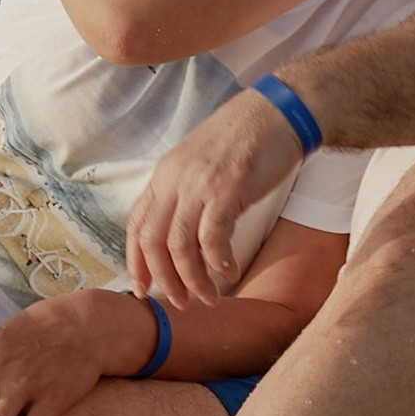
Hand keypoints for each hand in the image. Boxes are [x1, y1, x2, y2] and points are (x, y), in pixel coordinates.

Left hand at [127, 92, 299, 307]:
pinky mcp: (227, 188)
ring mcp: (199, 184)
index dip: (136, 263)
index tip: (144, 289)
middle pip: (153, 242)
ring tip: (210, 297)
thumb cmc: (245, 140)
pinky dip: (219, 263)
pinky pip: (213, 238)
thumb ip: (186, 196)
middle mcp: (174, 179)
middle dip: (164, 280)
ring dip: (193, 280)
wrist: (277, 112)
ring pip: (181, 246)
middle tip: (181, 304)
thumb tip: (183, 241)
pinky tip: (230, 272)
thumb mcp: (200, 165)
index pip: (137, 226)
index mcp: (164, 175)